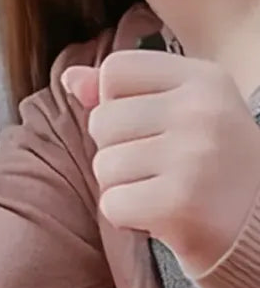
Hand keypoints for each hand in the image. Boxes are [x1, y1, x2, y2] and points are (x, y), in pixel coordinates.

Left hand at [62, 49, 259, 274]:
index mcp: (206, 80)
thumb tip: (70, 78)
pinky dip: (130, 218)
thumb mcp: (184, 115)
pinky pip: (112, 204)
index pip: (115, 69)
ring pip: (103, 164)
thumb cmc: (217, 170)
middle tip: (167, 170)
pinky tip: (167, 218)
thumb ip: (125, 92)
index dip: (117, 101)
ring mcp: (193, 157)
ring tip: (169, 192)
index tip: (153, 126)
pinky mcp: (180, 204)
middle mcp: (202, 112)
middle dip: (120, 151)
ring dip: (126, 187)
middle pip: (101, 120)